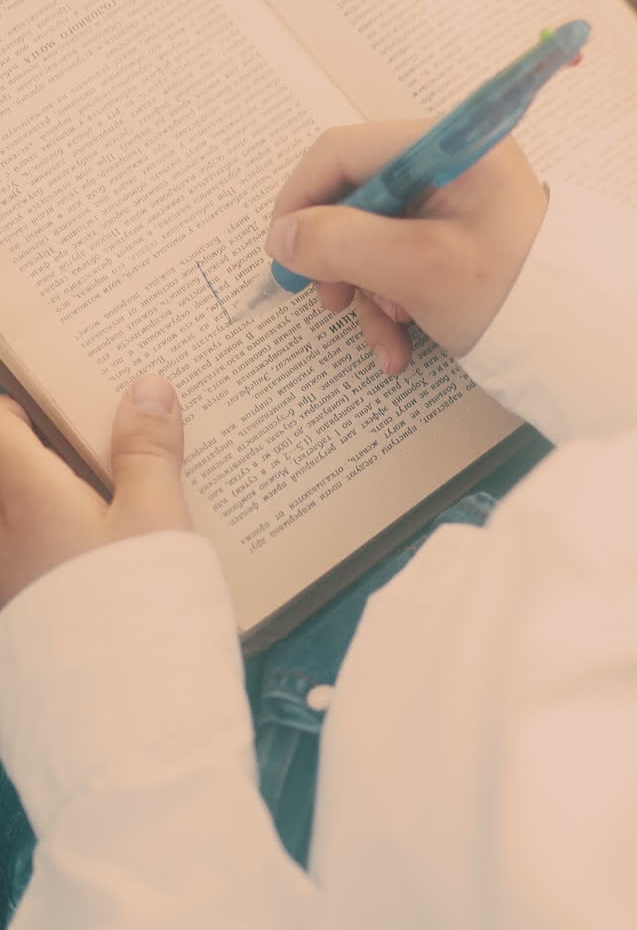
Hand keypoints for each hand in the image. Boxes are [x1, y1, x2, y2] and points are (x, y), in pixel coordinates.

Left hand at [0, 375, 189, 611]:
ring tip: (107, 489)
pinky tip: (105, 550)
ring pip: (21, 518)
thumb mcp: (155, 516)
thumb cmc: (138, 606)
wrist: (123, 717)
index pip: (0, 424)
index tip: (48, 385)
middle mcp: (5, 532)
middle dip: (40, 448)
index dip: (17, 398)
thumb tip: (145, 386)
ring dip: (53, 498)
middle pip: (10, 472)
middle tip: (90, 434)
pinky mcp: (26, 617)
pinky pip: (32, 558)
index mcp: (28, 493)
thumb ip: (148, 451)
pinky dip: (58, 539)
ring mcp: (11, 578)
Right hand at [266, 121, 547, 371]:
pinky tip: (400, 346)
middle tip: (332, 301)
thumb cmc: (515, 298)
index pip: (344, 150)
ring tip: (386, 338)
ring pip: (371, 239)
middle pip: (354, 199)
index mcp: (451, 147)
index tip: (283, 250)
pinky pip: (398, 263)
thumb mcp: (419, 269)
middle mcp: (449, 166)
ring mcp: (452, 205)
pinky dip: (389, 305)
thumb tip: (282, 238)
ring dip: (366, 294)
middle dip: (340, 260)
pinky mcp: (454, 241)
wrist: (580, 346)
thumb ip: (340, 244)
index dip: (302, 199)